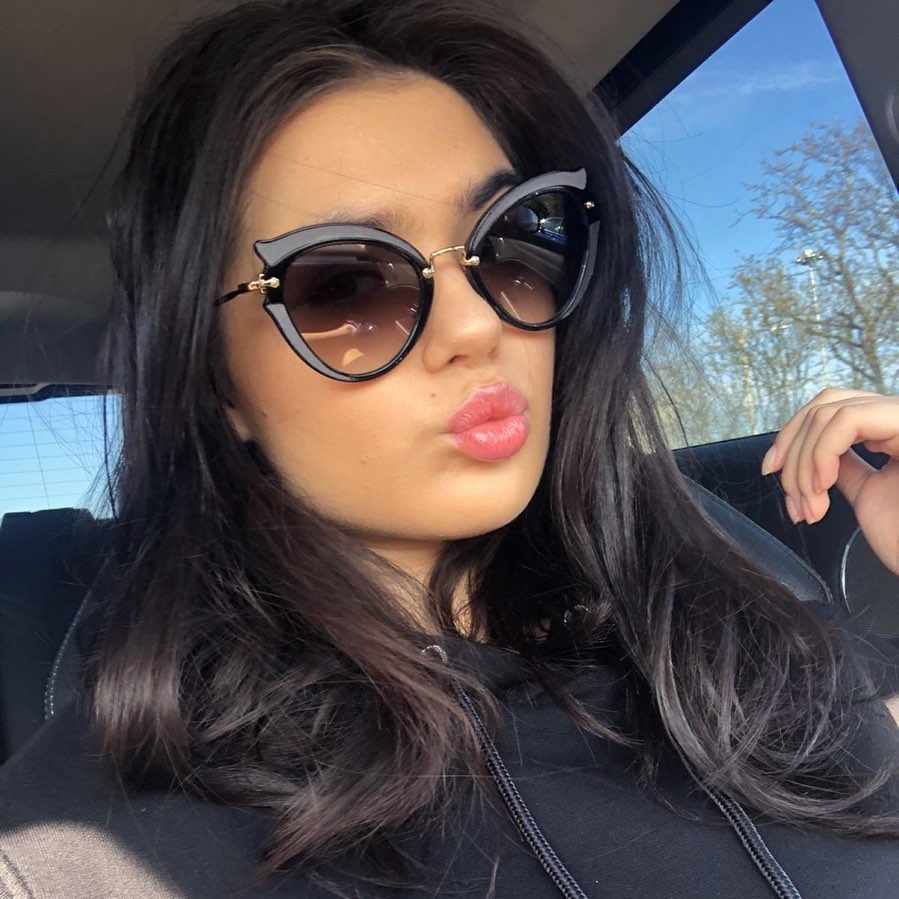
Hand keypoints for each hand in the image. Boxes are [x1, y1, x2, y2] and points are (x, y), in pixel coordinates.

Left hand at [761, 388, 898, 575]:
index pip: (831, 406)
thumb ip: (845, 466)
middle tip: (791, 495)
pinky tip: (823, 488)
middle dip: (792, 448)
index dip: (792, 434)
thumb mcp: (869, 493)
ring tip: (811, 504)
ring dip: (804, 463)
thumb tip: (811, 453)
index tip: (771, 469)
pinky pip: (846, 422)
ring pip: (829, 413)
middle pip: (826, 403)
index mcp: (895, 430)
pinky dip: (820, 455)